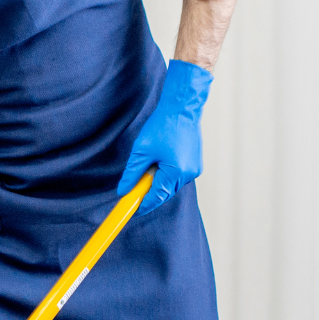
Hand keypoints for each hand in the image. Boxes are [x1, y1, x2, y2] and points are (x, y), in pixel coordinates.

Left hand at [117, 59, 211, 215]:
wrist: (183, 108)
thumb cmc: (162, 126)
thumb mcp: (141, 151)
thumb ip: (132, 174)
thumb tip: (123, 191)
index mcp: (175, 172)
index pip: (156, 197)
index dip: (142, 205)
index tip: (131, 211)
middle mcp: (188, 174)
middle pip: (164, 193)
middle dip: (149, 192)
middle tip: (134, 188)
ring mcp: (194, 170)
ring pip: (170, 185)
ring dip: (158, 182)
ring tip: (150, 163)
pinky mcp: (195, 164)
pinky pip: (177, 176)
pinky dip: (167, 174)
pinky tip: (161, 160)